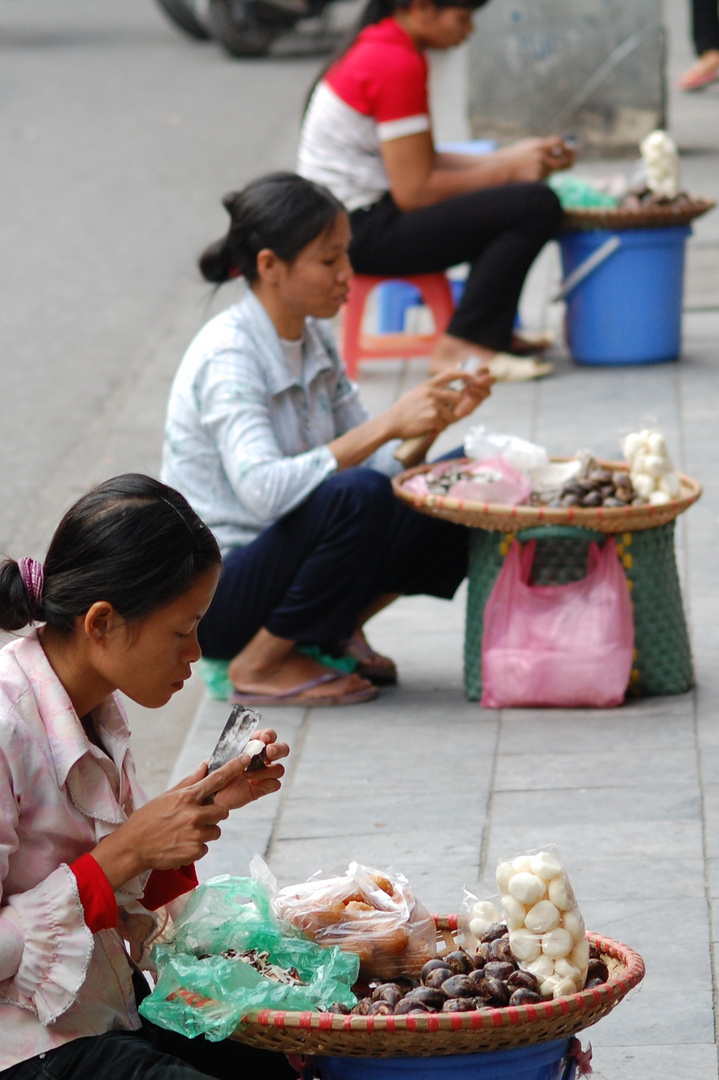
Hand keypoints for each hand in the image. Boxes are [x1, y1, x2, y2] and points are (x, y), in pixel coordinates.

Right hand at [91, 732, 287, 888]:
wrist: (132, 847)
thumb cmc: (148, 819)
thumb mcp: (167, 797)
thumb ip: (189, 782)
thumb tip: (205, 765)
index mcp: (187, 797)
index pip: (216, 779)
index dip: (234, 768)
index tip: (247, 759)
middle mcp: (194, 814)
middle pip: (223, 811)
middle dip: (214, 814)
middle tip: (197, 818)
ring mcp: (196, 834)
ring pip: (216, 831)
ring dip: (205, 832)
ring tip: (185, 833)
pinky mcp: (195, 851)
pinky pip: (206, 847)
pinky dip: (196, 847)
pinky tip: (181, 845)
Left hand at [211, 728, 288, 811]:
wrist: (211, 796)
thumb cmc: (213, 774)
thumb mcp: (215, 760)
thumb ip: (224, 754)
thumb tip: (233, 748)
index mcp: (251, 746)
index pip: (268, 735)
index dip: (269, 735)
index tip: (263, 738)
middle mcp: (261, 758)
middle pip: (282, 749)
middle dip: (278, 749)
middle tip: (269, 752)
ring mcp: (264, 774)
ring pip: (279, 769)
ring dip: (265, 770)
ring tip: (247, 774)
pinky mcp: (263, 788)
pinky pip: (275, 784)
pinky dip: (266, 783)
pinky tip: (253, 783)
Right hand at [385, 371, 490, 438]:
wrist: (391, 423)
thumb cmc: (403, 410)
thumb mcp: (416, 393)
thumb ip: (431, 390)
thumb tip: (448, 390)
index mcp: (427, 385)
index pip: (450, 374)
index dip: (464, 374)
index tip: (473, 378)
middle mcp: (431, 393)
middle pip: (457, 397)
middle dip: (454, 407)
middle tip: (444, 415)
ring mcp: (433, 406)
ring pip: (451, 415)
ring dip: (444, 421)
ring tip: (430, 422)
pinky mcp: (433, 419)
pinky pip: (444, 425)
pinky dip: (438, 429)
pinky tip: (427, 427)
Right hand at [499, 137, 575, 180]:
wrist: (502, 167)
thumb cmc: (515, 156)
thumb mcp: (529, 145)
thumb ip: (543, 146)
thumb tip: (560, 145)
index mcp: (539, 145)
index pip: (558, 143)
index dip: (566, 146)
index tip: (571, 149)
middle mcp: (541, 156)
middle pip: (561, 161)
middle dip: (568, 161)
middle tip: (571, 161)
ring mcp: (539, 168)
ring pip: (550, 172)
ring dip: (546, 171)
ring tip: (531, 168)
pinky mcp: (536, 178)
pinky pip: (542, 179)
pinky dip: (538, 178)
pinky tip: (527, 175)